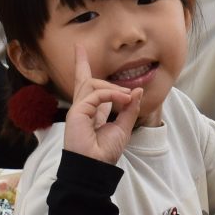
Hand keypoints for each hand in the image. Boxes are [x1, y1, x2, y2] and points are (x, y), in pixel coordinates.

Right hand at [64, 44, 140, 164]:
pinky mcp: (77, 112)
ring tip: (127, 96)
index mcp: (92, 112)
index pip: (89, 88)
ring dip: (114, 87)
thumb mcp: (123, 127)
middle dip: (80, 62)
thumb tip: (136, 90)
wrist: (96, 168)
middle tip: (80, 47)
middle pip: (83, 80)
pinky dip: (112, 94)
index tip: (80, 52)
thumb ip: (129, 109)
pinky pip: (97, 94)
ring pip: (92, 84)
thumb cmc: (106, 152)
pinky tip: (123, 99)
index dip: (84, 70)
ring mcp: (78, 110)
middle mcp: (83, 109)